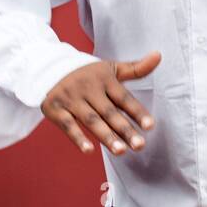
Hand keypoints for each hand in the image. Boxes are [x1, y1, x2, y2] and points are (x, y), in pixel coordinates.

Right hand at [40, 51, 160, 155]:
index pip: (124, 99)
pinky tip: (89, 150)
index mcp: (105, 80)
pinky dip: (78, 138)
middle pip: (109, 112)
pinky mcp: (55, 109)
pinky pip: (68, 125)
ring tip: (121, 151)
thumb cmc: (88, 73)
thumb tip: (159, 55)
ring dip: (106, 136)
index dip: (137, 112)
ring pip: (91, 120)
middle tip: (140, 146)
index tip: (150, 126)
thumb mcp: (111, 68)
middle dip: (125, 130)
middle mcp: (89, 89)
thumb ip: (136, 68)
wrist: (47, 66)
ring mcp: (72, 99)